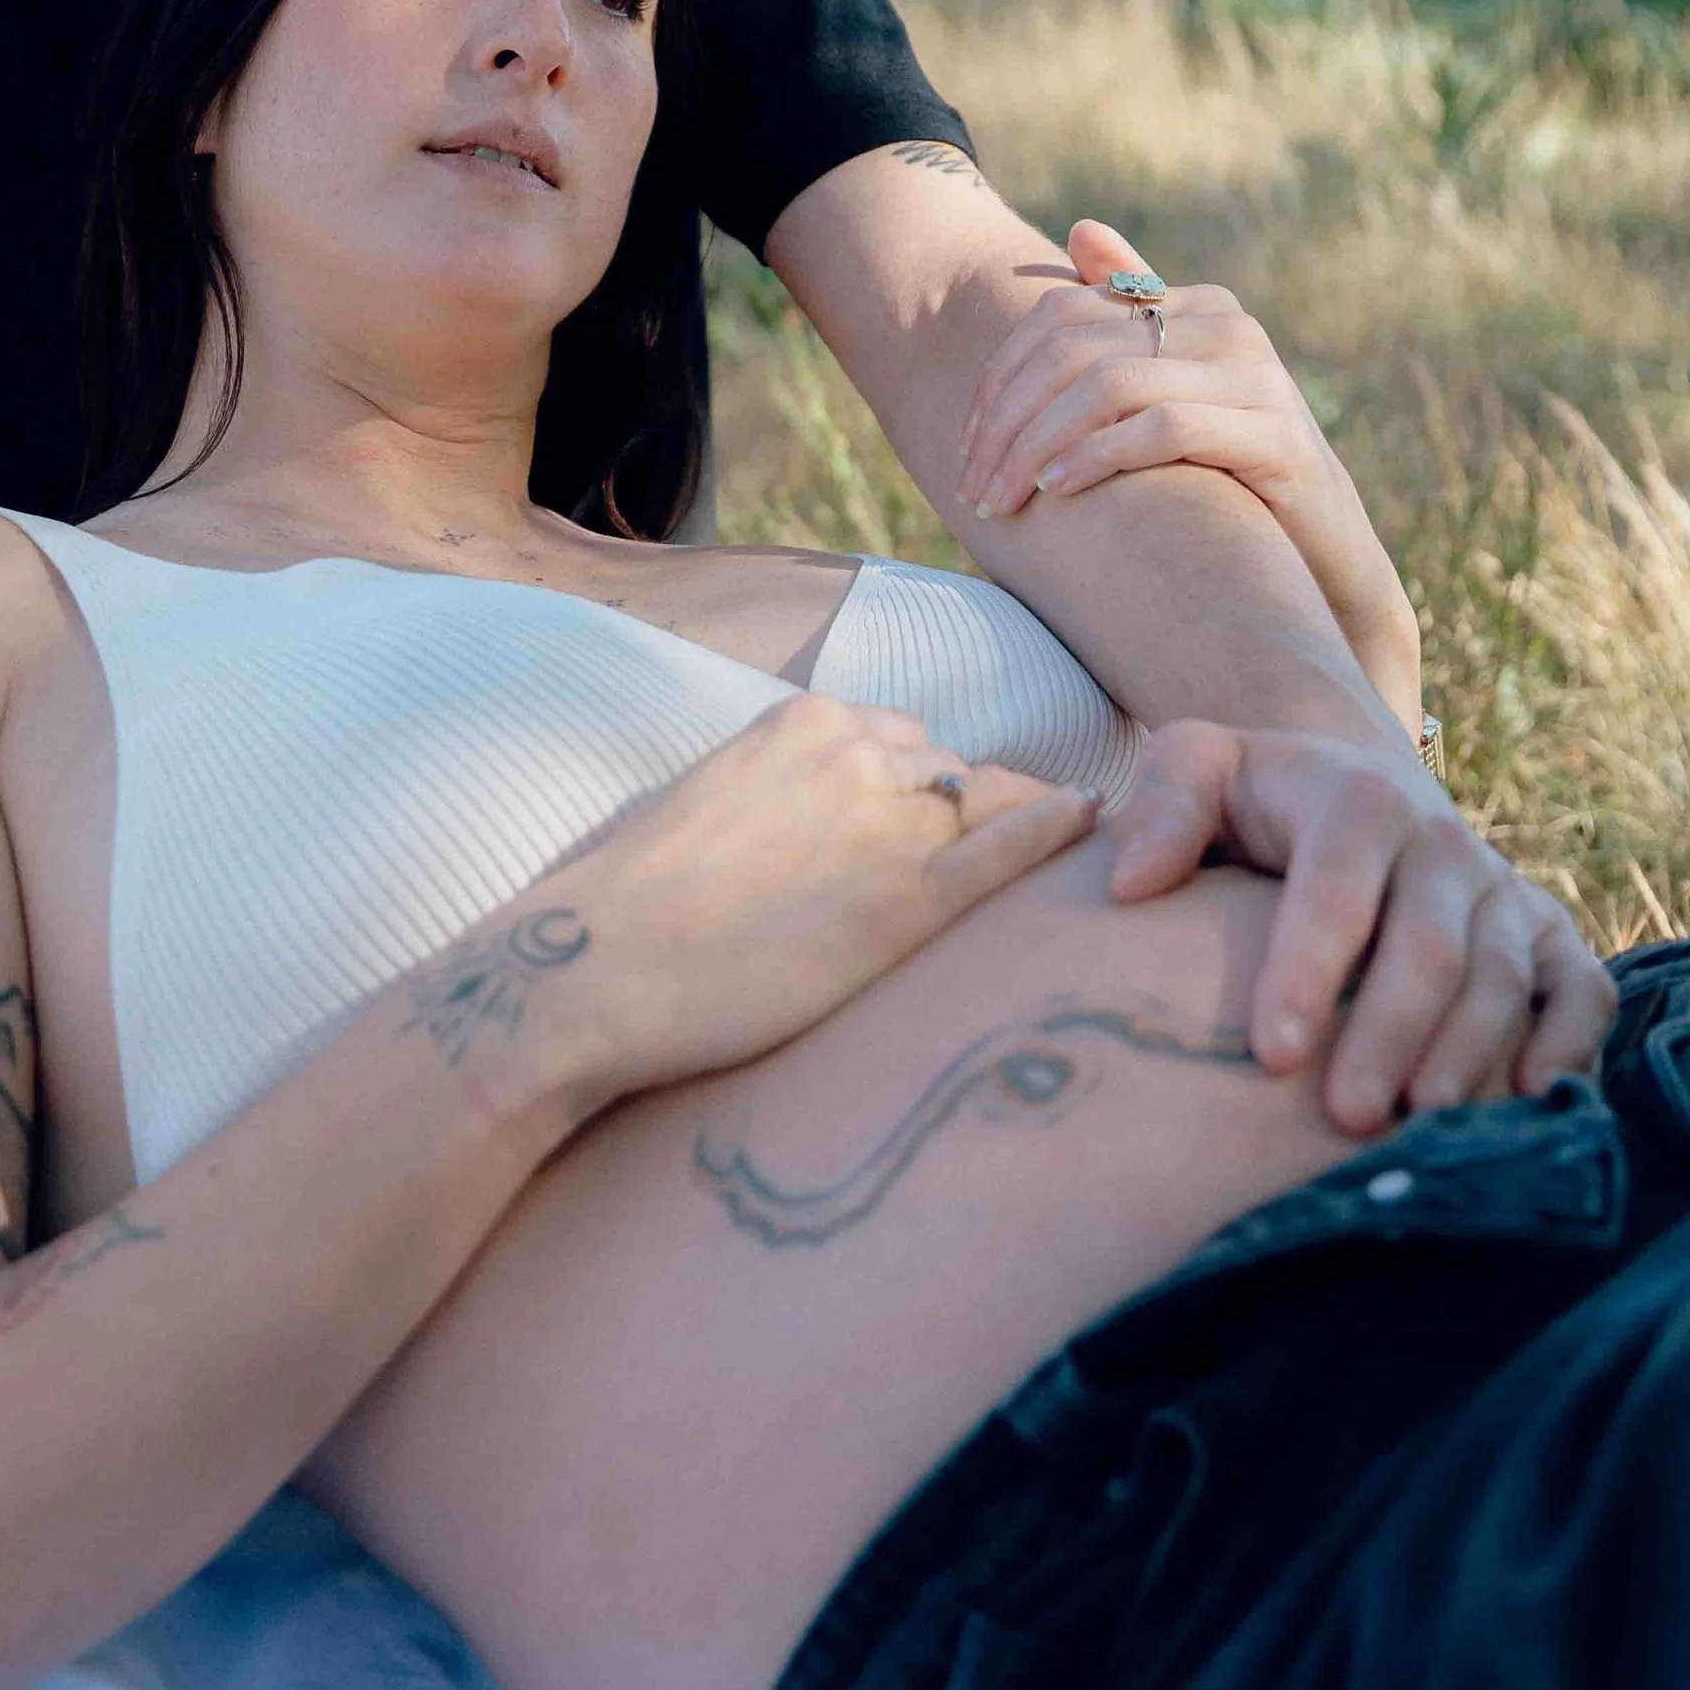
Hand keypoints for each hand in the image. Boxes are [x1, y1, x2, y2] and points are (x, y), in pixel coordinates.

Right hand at [573, 698, 1099, 1104]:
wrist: (596, 967)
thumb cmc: (626, 904)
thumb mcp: (704, 803)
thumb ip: (771, 792)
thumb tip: (795, 827)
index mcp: (803, 722)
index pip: (902, 742)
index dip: (921, 794)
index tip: (928, 830)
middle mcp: (857, 751)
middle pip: (949, 773)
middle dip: (960, 818)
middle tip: (961, 875)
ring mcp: (888, 822)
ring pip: (983, 809)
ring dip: (998, 840)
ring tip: (1019, 876)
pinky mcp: (907, 902)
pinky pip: (1007, 852)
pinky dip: (1056, 833)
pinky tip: (1092, 825)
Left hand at [953, 220, 1423, 723]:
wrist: (1324, 555)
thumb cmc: (1231, 475)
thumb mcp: (1173, 393)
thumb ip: (1131, 315)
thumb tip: (1080, 228)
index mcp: (1197, 306)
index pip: (1063, 314)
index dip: (1001, 377)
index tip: (967, 445)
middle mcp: (1229, 326)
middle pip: (1077, 351)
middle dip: (1008, 421)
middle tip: (972, 486)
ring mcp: (1257, 377)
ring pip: (1110, 386)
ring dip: (1038, 445)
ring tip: (1001, 497)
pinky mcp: (1275, 434)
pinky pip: (1163, 428)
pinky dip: (1097, 457)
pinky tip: (1058, 491)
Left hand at [1108, 720, 1613, 1133]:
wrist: (1353, 792)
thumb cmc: (1257, 800)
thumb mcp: (1198, 767)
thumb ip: (1163, 805)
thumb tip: (1129, 884)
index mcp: (1358, 802)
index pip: (1336, 892)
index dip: (1307, 971)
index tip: (1270, 1054)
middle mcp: (1444, 845)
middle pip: (1431, 948)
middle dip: (1390, 1034)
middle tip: (1347, 1116)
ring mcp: (1503, 891)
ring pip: (1503, 979)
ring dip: (1468, 1055)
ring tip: (1423, 1125)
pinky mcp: (1549, 934)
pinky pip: (1581, 989)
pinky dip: (1569, 1044)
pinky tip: (1530, 1100)